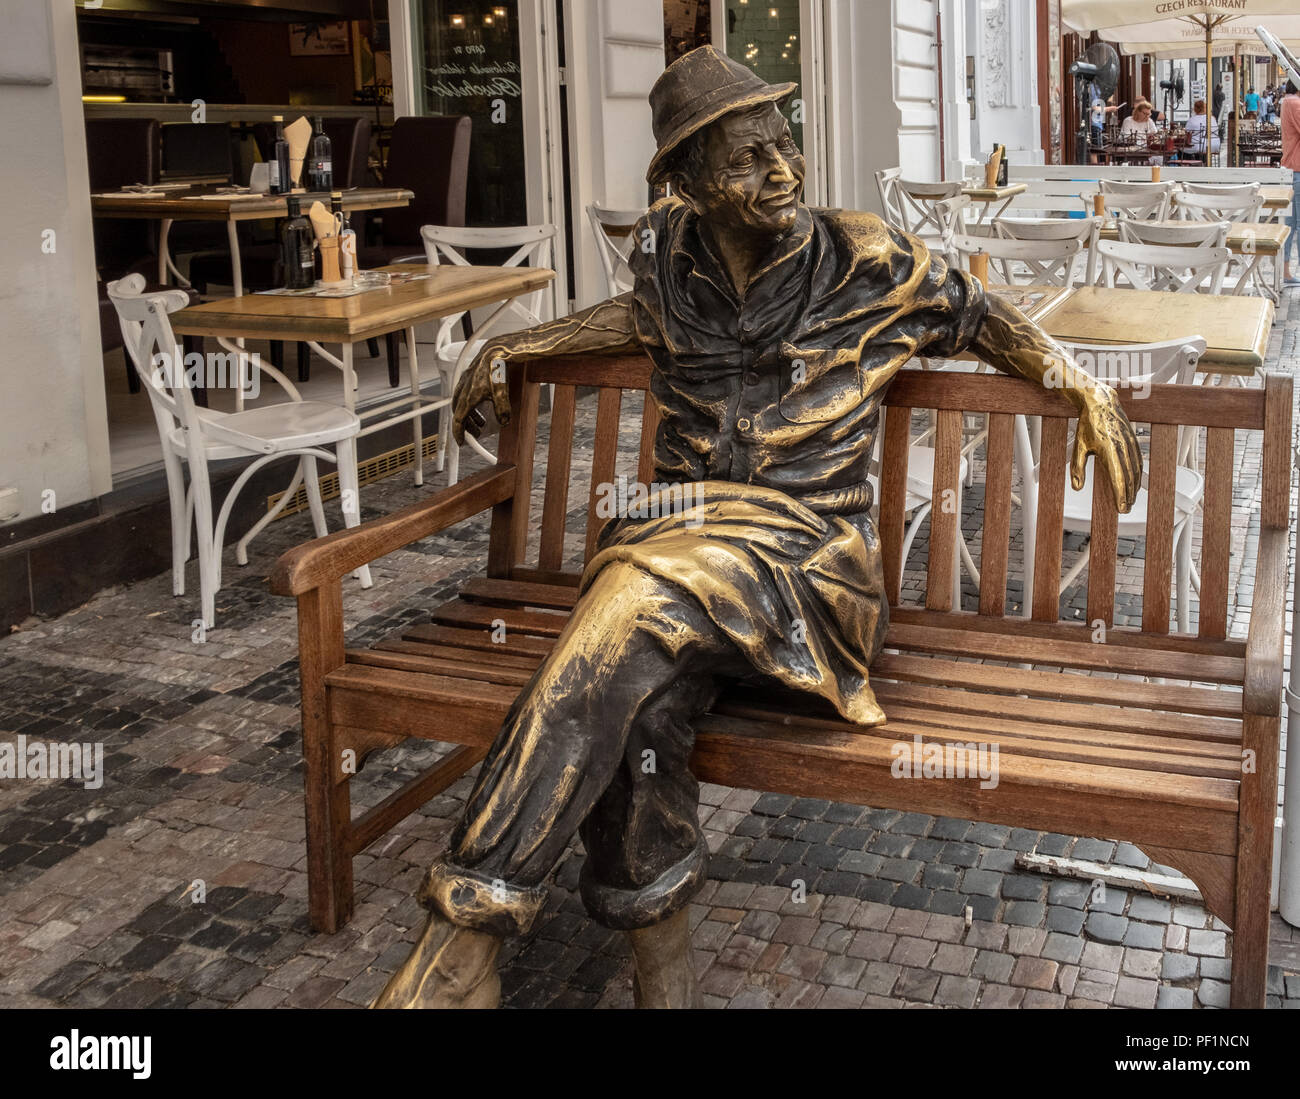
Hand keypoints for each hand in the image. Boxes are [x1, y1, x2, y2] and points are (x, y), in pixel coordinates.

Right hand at [451, 343, 512, 445]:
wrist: (497, 350)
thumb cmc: (497, 368)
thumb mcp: (502, 393)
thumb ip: (502, 410)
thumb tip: (503, 422)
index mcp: (467, 397)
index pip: (458, 420)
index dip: (459, 433)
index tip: (461, 442)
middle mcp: (463, 390)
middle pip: (459, 413)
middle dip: (466, 426)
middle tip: (474, 434)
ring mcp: (465, 382)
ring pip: (461, 404)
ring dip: (469, 416)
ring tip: (480, 423)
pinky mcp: (470, 377)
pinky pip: (465, 395)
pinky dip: (471, 405)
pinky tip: (481, 406)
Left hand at [1071, 384, 1141, 513]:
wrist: (1101, 402)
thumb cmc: (1087, 424)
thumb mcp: (1078, 447)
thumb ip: (1077, 468)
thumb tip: (1076, 487)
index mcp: (1108, 449)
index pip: (1117, 478)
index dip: (1120, 495)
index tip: (1120, 508)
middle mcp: (1122, 447)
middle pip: (1129, 477)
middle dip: (1128, 496)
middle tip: (1125, 509)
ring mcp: (1130, 443)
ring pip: (1136, 470)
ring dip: (1135, 487)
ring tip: (1131, 500)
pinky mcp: (1134, 440)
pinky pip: (1139, 460)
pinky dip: (1138, 474)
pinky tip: (1136, 483)